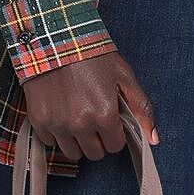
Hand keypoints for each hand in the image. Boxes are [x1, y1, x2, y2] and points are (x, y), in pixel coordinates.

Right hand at [23, 50, 157, 162]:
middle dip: (98, 141)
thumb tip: (153, 139)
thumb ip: (141, 108)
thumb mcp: (123, 76)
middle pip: (95, 154)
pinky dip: (57, 134)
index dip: (115, 135)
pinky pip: (51, 142)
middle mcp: (81, 125)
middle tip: (94, 120)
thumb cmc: (92, 55)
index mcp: (105, 115)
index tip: (110, 121)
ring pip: (73, 153)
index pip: (115, 147)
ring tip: (77, 119)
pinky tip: (60, 114)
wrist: (55, 40)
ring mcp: (58, 125)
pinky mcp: (39, 121)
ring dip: (78, 141)